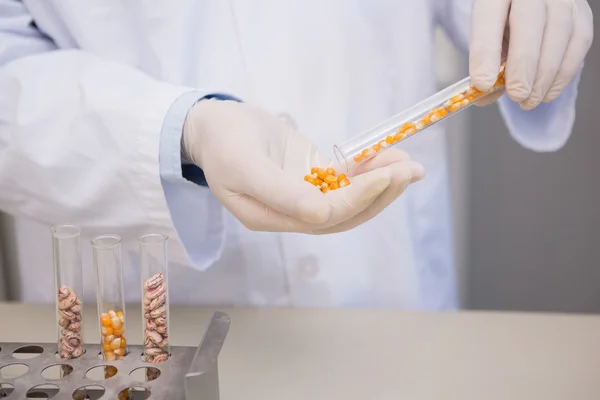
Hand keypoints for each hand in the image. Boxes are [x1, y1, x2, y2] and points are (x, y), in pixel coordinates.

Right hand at [182, 99, 424, 233]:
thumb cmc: (223, 142)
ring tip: (410, 165)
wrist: (213, 125)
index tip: (385, 175)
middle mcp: (291, 212)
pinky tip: (390, 157)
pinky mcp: (312, 176)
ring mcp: (303, 194)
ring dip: (381, 183)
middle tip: (410, 170)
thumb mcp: (244, 167)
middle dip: (380, 194)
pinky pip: (345, 178)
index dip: (358, 199)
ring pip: (350, 197)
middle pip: (345, 213)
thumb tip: (321, 216)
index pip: (324, 217)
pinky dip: (369, 169)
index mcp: (272, 216)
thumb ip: (281, 194)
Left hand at [470, 0, 592, 108]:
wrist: (525, 6)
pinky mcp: (580, 12)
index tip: (483, 84)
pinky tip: (548, 92)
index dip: (486, 52)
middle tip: (517, 95)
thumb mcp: (485, 35)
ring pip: (559, 31)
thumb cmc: (501, 21)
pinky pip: (579, 40)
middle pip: (530, 21)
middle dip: (523, 64)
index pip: (489, 16)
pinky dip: (564, 72)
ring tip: (530, 100)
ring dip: (545, 74)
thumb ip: (485, 63)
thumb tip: (485, 95)